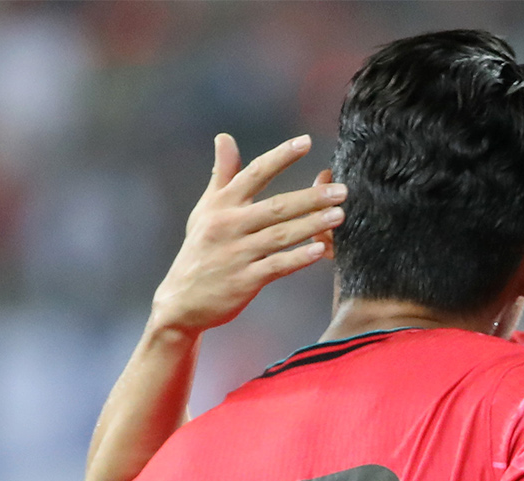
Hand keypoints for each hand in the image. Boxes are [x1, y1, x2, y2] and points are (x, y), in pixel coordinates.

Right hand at [150, 133, 343, 335]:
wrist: (182, 301)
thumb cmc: (200, 250)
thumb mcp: (205, 210)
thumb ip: (221, 175)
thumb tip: (224, 137)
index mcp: (221, 205)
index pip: (254, 174)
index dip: (280, 156)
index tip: (306, 141)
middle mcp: (228, 225)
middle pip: (276, 206)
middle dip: (310, 197)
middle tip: (341, 190)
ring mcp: (236, 254)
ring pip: (280, 235)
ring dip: (312, 225)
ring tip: (340, 215)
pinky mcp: (243, 281)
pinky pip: (276, 266)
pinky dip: (298, 258)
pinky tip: (320, 250)